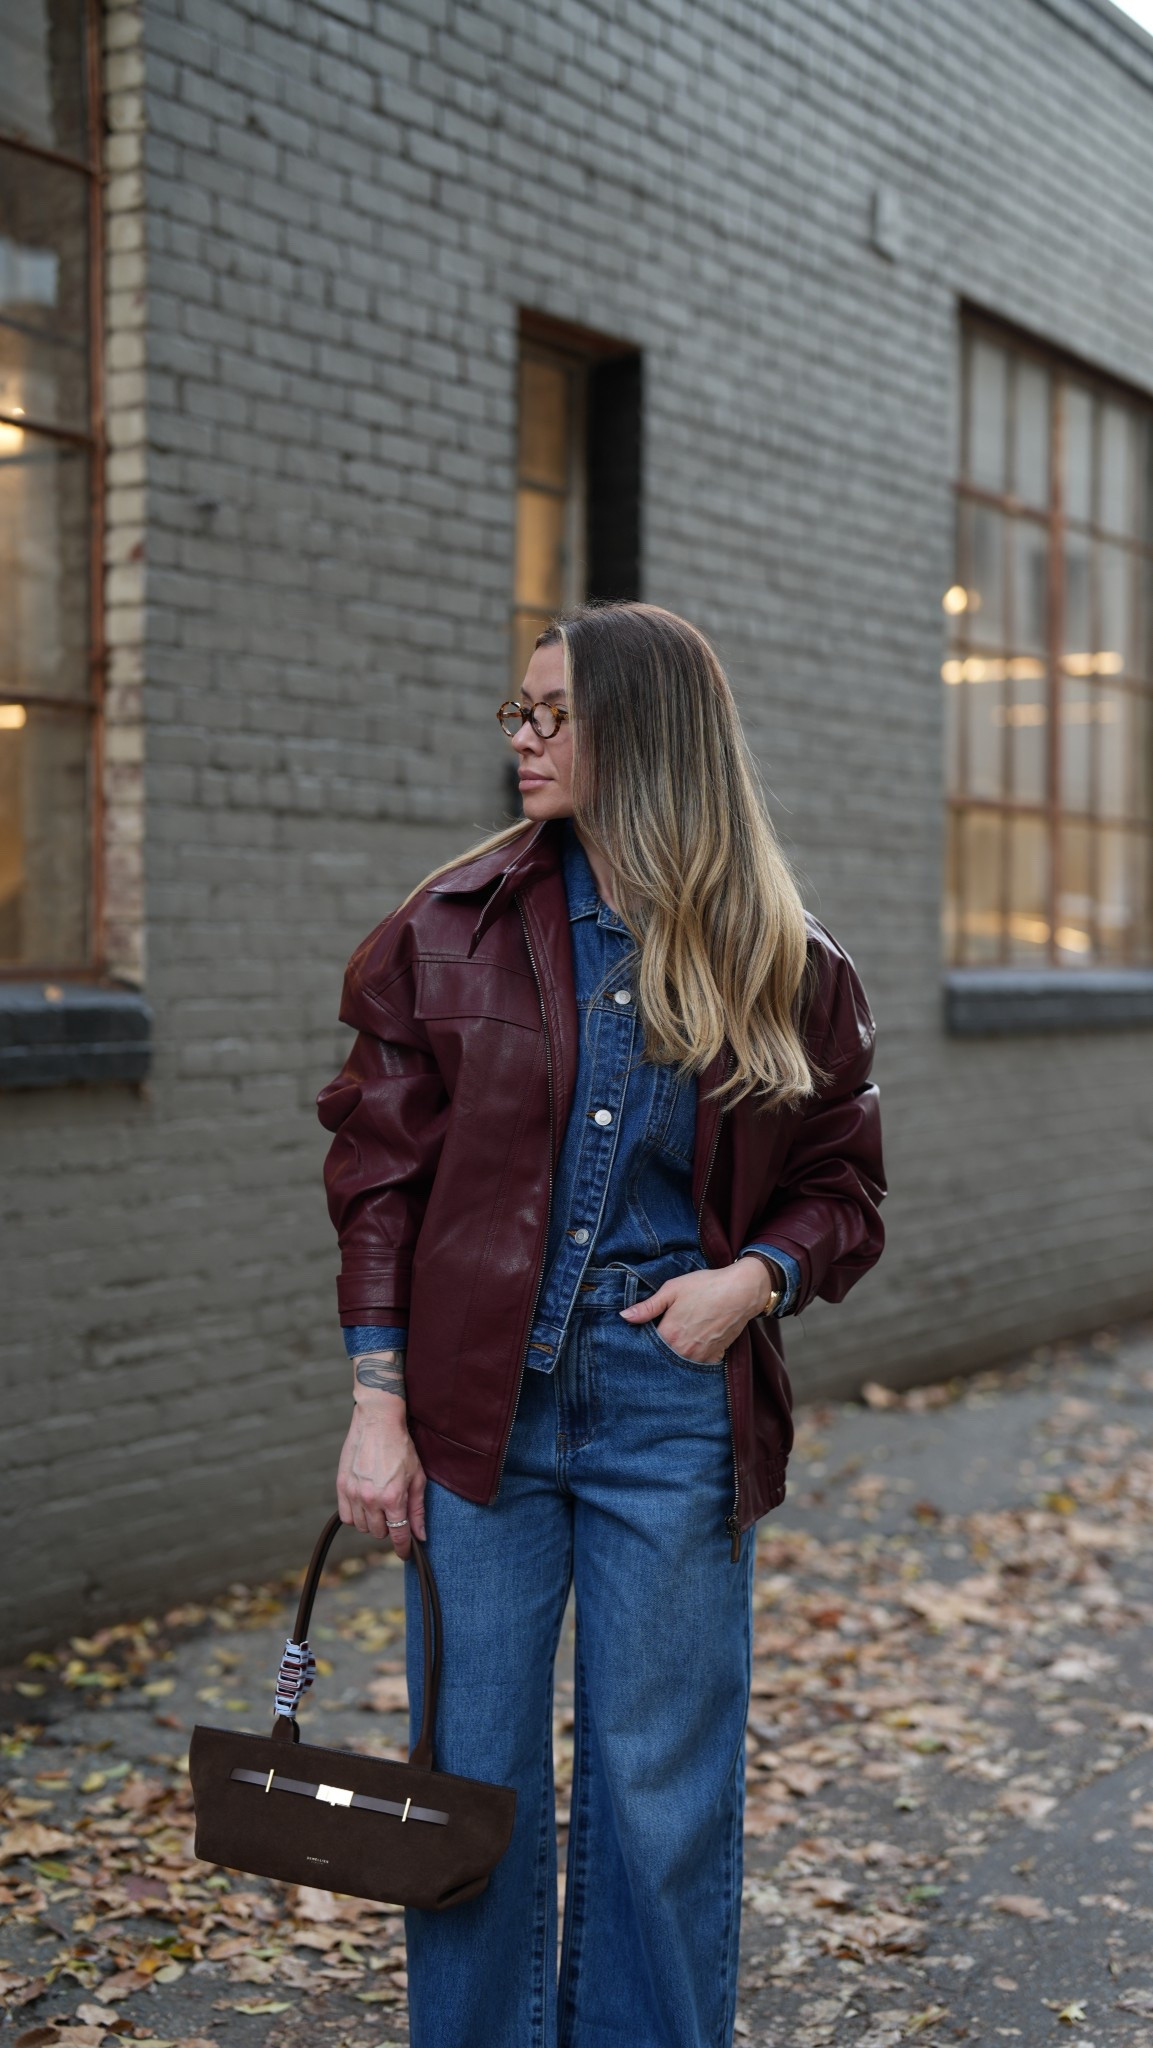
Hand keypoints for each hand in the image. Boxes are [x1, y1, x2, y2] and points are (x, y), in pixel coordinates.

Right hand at [336, 1391, 426, 1560]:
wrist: (377, 1422)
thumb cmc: (401, 1447)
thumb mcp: (417, 1477)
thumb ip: (418, 1509)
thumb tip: (421, 1535)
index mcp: (393, 1497)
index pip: (398, 1535)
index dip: (403, 1548)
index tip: (406, 1554)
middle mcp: (371, 1498)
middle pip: (379, 1533)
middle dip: (389, 1528)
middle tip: (394, 1513)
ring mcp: (354, 1493)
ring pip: (362, 1527)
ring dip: (372, 1522)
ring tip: (380, 1505)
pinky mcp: (342, 1486)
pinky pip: (346, 1517)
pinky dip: (355, 1516)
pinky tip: (364, 1505)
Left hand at [618, 1259, 769, 1362]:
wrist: (741, 1291)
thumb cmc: (706, 1286)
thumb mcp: (672, 1290)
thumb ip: (648, 1307)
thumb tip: (624, 1316)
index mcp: (669, 1334)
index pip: (646, 1347)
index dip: (642, 1341)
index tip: (640, 1335)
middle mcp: (683, 1351)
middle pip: (662, 1358)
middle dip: (657, 1352)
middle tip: (658, 1339)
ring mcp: (700, 1356)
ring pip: (679, 1363)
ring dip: (674, 1356)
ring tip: (675, 1342)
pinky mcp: (714, 1357)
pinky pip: (697, 1365)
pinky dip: (692, 1359)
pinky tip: (691, 1347)